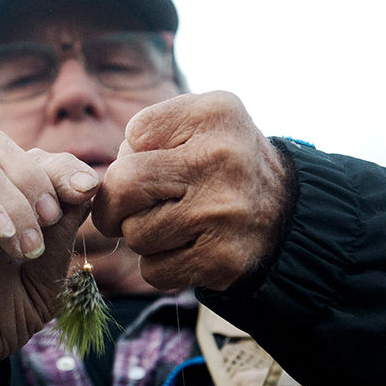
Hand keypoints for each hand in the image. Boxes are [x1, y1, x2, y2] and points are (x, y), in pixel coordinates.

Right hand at [0, 128, 98, 385]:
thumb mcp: (43, 282)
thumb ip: (61, 238)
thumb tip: (87, 187)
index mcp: (5, 202)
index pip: (33, 156)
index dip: (64, 166)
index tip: (86, 190)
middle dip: (36, 176)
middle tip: (50, 223)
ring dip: (11, 197)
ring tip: (25, 246)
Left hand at [92, 91, 288, 291]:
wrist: (285, 213)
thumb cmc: (222, 164)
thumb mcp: (201, 121)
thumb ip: (150, 130)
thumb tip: (99, 182)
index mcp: (213, 115)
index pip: (134, 135)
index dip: (132, 154)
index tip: (154, 165)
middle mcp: (220, 160)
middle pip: (124, 185)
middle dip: (113, 203)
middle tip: (123, 209)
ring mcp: (223, 213)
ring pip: (135, 233)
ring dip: (140, 235)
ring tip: (171, 224)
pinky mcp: (223, 260)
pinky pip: (154, 270)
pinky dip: (158, 264)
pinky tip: (184, 248)